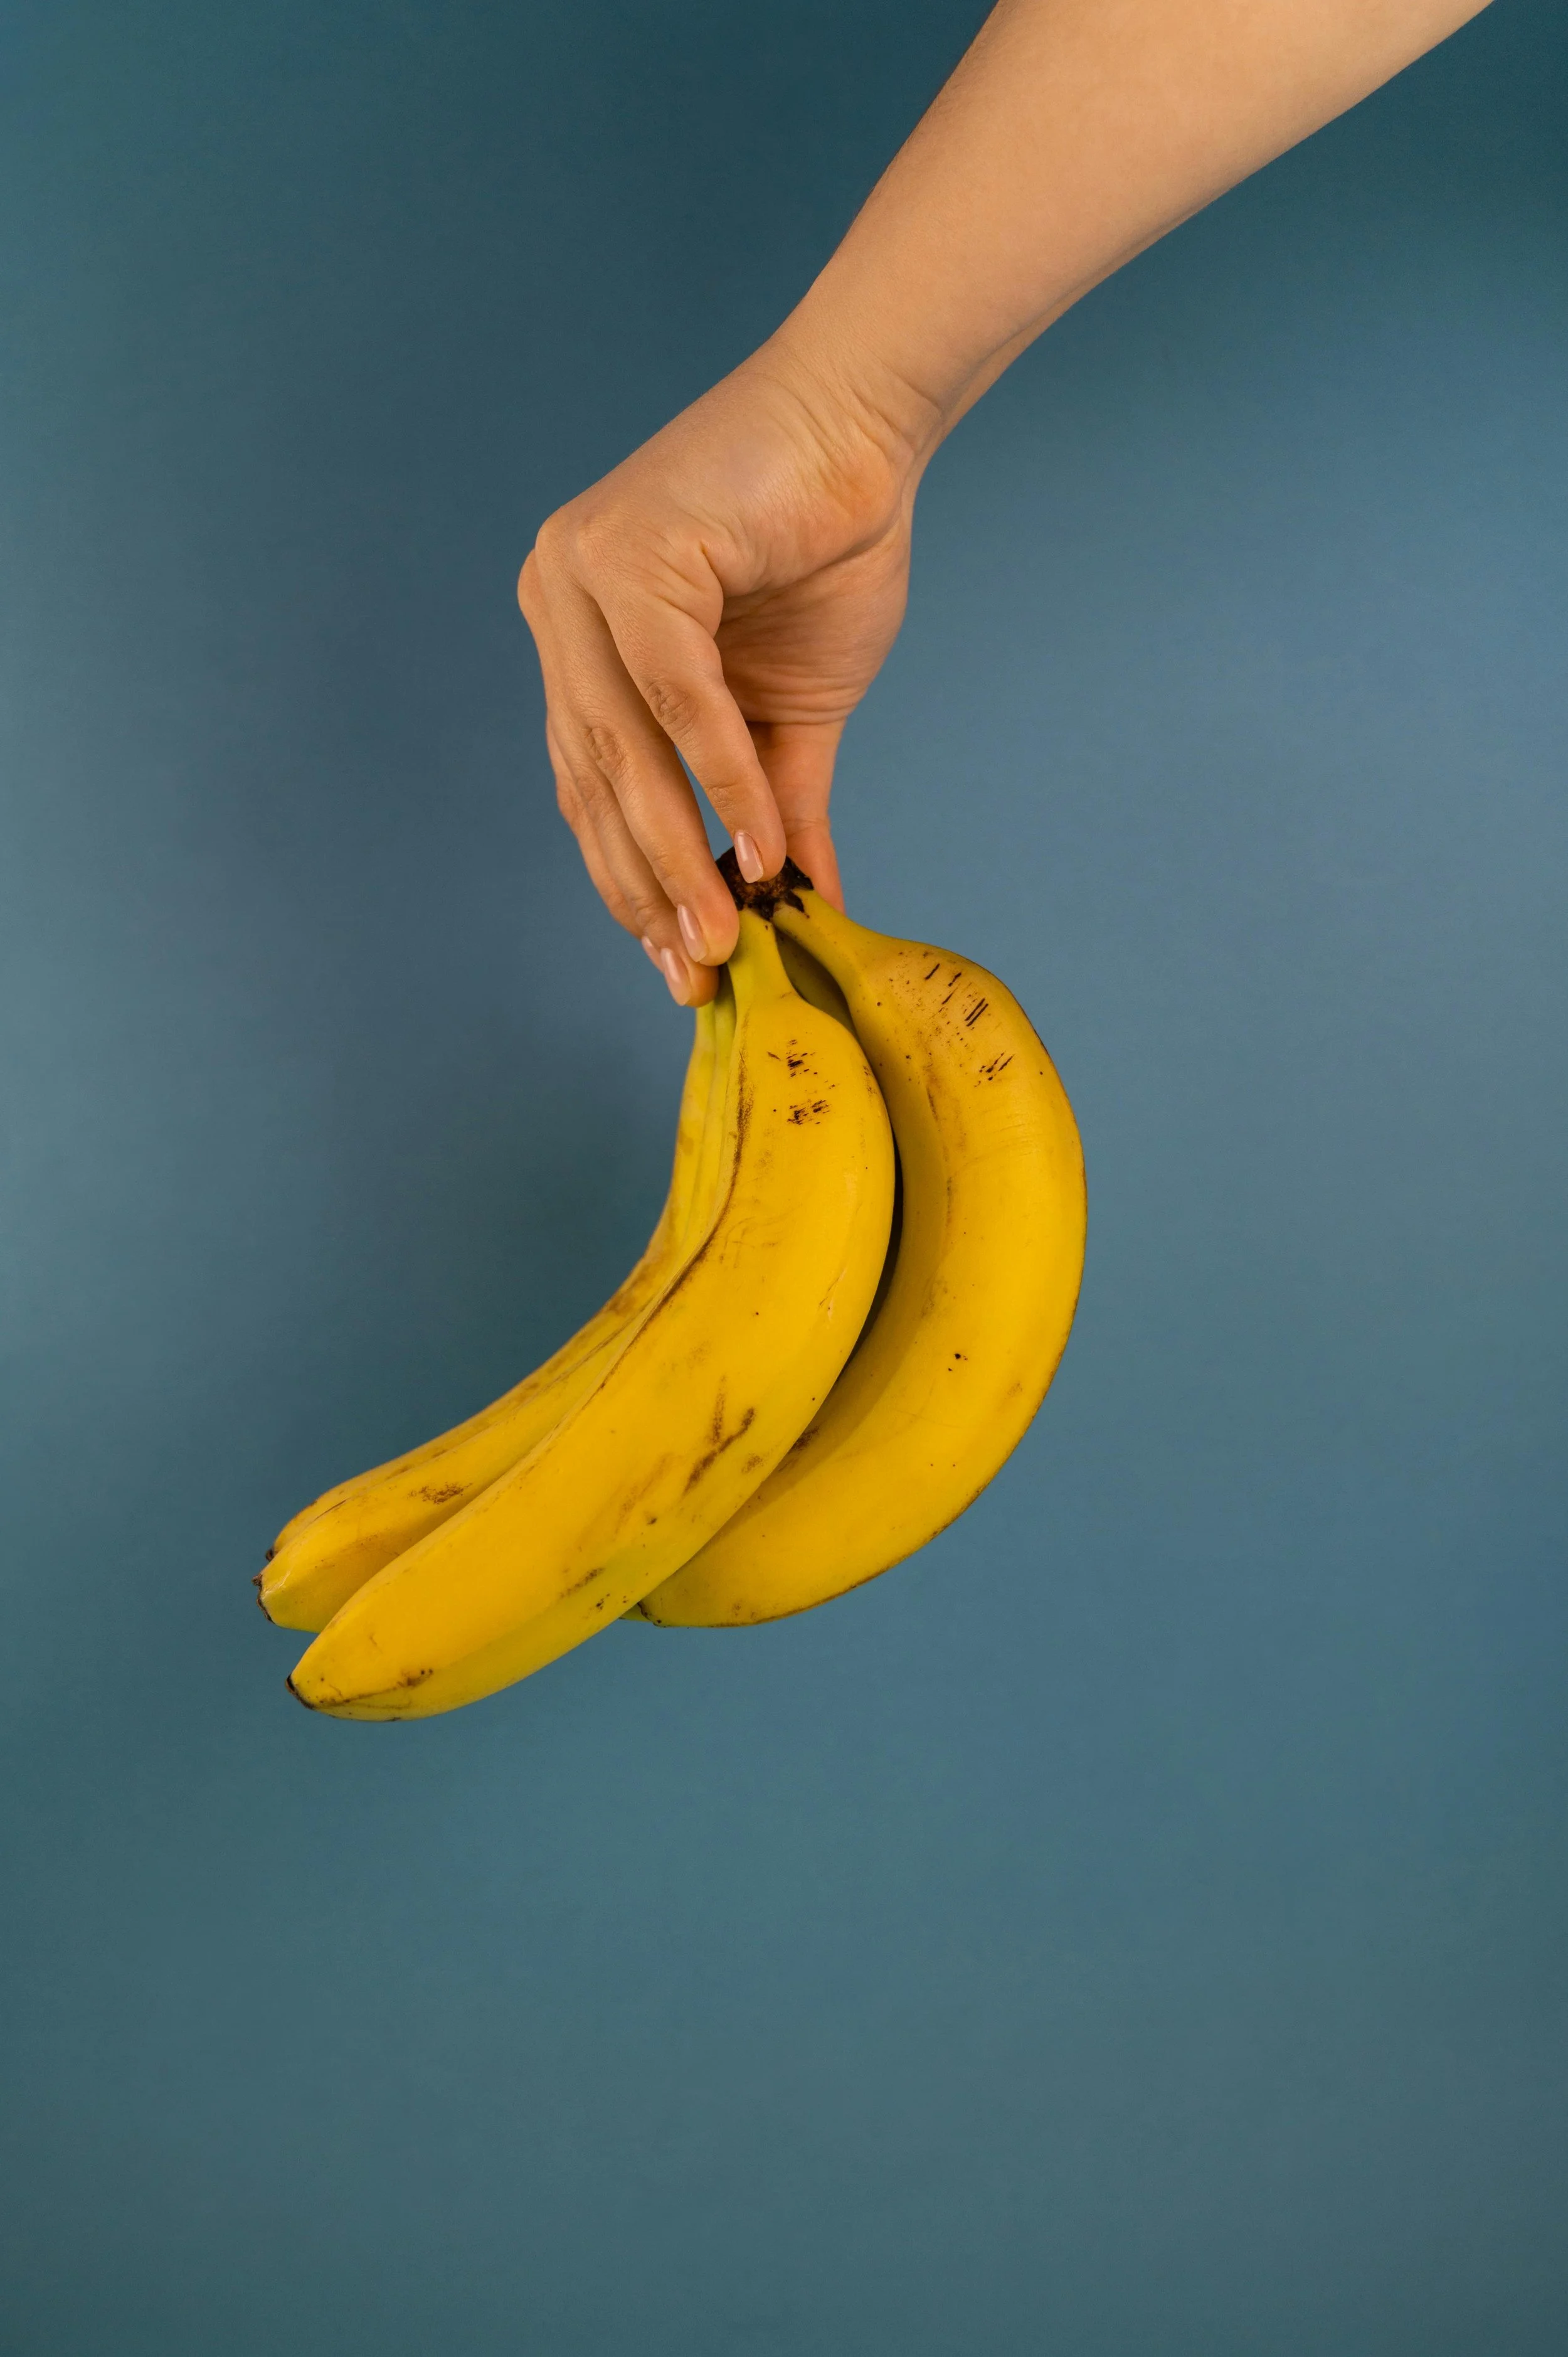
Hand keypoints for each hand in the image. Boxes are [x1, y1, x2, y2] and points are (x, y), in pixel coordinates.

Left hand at [519, 340, 923, 1002]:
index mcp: (579, 640)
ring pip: (624, 753)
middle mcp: (560, 605)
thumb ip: (775, 801)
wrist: (865, 427)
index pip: (590, 788)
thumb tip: (794, 899)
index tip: (677, 965)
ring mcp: (581, 576)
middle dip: (650, 892)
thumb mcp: (792, 708)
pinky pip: (675, 699)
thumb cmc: (825, 546)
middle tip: (699, 973)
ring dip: (679, 857)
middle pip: (596, 785)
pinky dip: (722, 780)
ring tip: (724, 937)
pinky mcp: (629, 555)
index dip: (632, 884)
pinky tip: (758, 849)